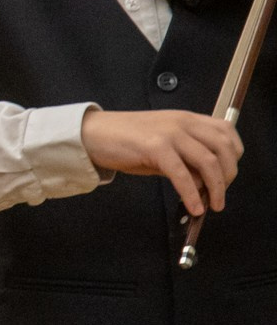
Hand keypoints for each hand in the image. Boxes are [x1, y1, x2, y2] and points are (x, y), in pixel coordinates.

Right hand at [83, 107, 243, 218]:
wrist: (91, 134)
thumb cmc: (124, 140)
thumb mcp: (162, 144)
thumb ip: (186, 157)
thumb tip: (206, 180)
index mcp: (185, 118)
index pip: (226, 132)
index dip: (233, 156)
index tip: (228, 174)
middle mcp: (182, 122)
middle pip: (223, 148)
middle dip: (228, 176)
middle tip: (221, 194)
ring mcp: (169, 133)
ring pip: (208, 162)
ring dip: (216, 188)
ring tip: (213, 204)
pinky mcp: (155, 147)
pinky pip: (183, 174)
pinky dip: (192, 194)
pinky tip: (194, 206)